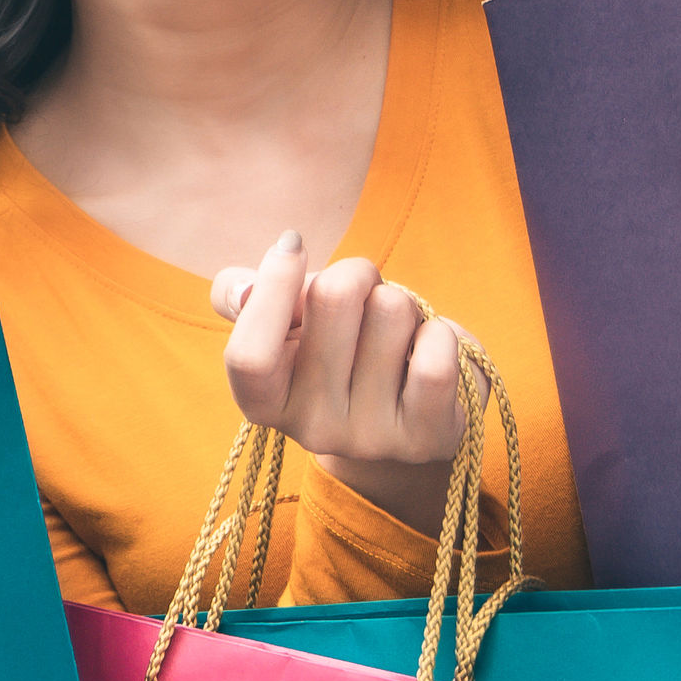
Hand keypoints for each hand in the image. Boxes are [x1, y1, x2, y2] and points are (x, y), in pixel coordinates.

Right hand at [206, 231, 471, 533]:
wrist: (397, 427)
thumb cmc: (331, 357)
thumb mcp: (280, 326)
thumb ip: (240, 296)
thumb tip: (243, 287)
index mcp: (265, 404)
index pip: (250, 354)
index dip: (273, 286)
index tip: (293, 244)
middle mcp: (313, 429)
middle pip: (334, 297)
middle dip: (355, 272)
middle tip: (362, 293)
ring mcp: (372, 437)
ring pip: (393, 310)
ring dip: (401, 303)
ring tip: (395, 332)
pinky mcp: (429, 434)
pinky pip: (437, 347)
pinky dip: (439, 331)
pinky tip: (427, 349)